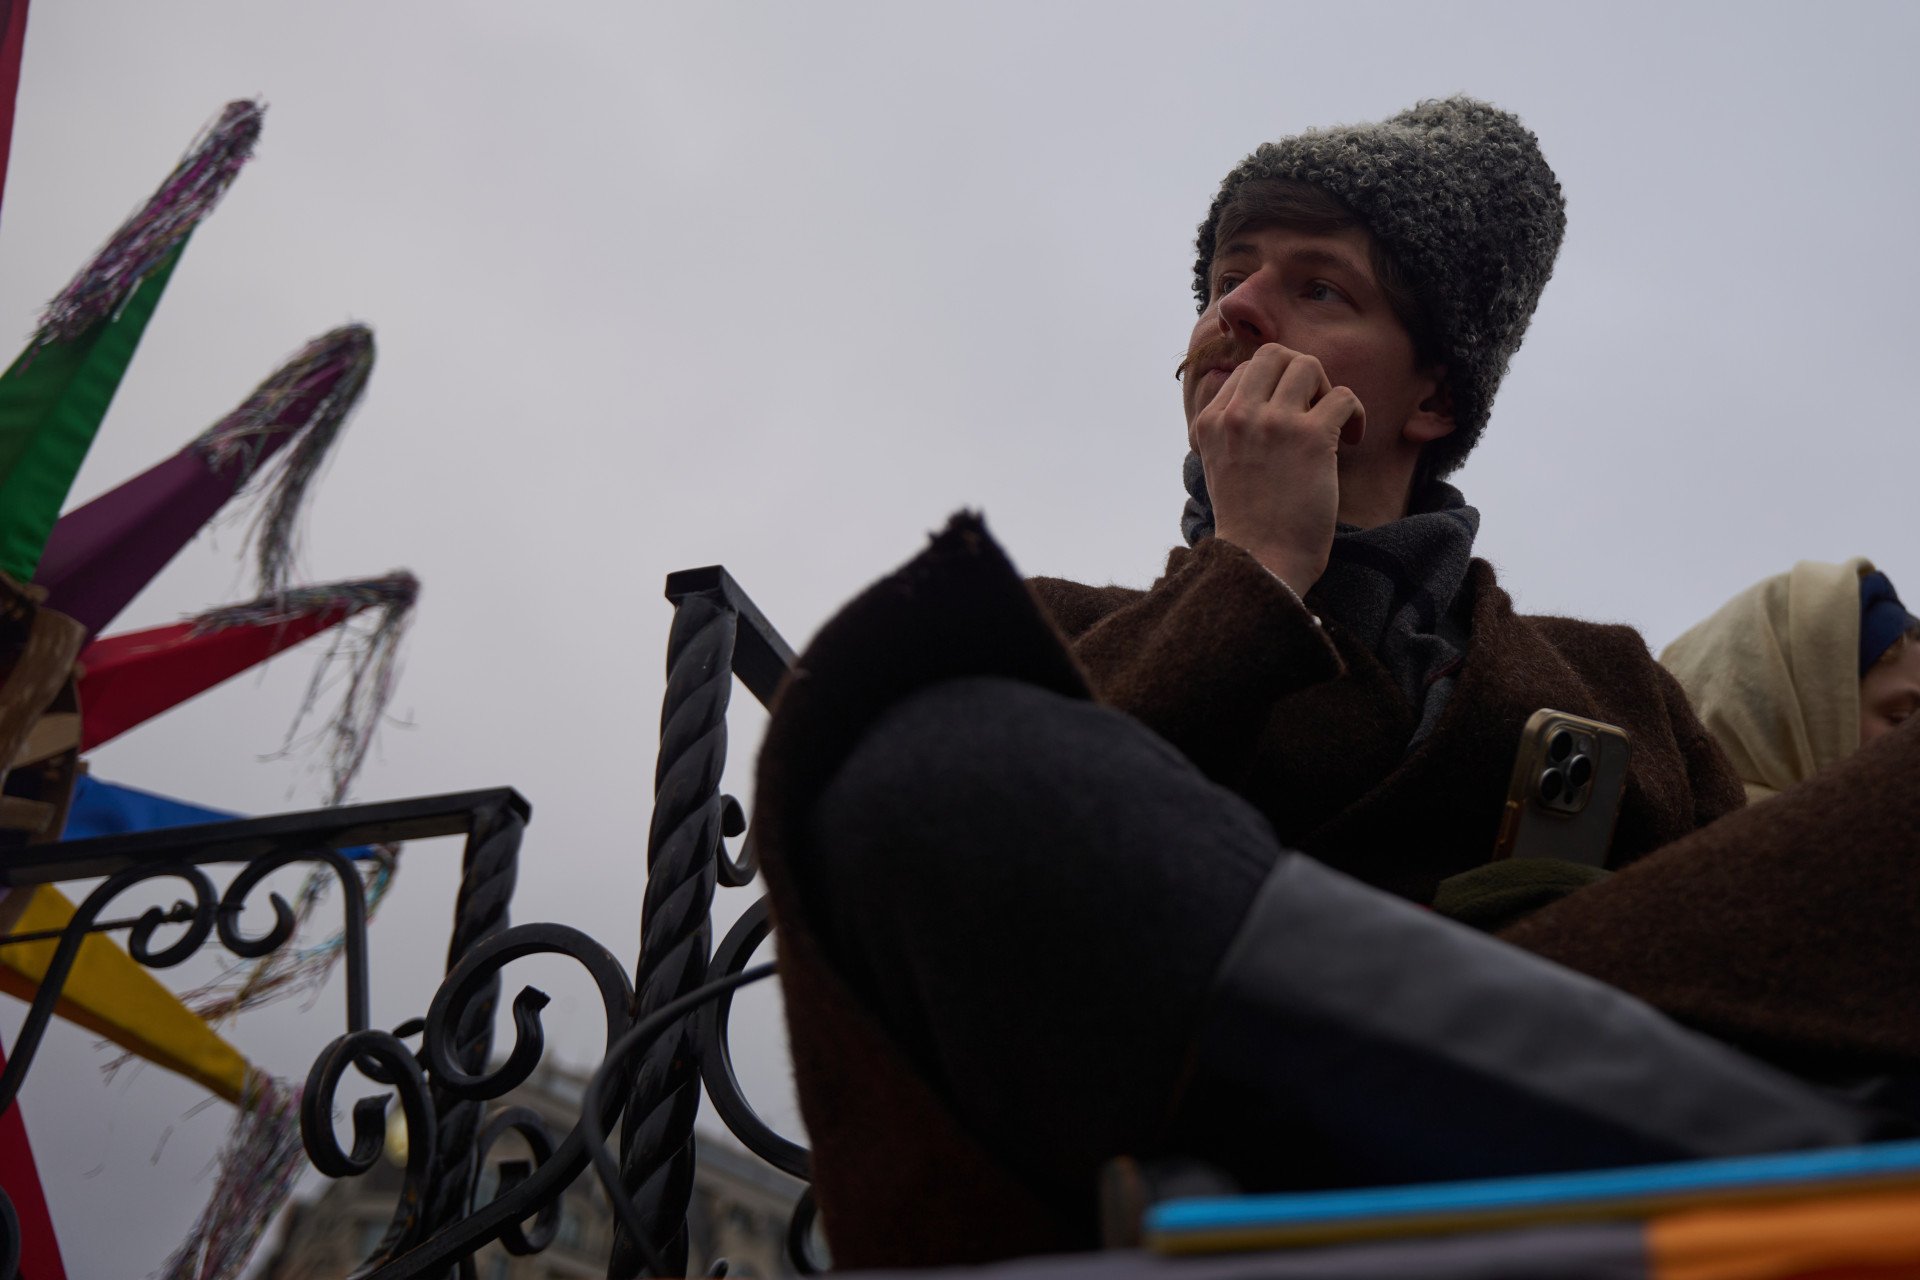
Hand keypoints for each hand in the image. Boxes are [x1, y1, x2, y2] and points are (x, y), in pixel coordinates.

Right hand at [1189, 343, 1364, 595]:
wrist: (1261, 562)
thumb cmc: (1248, 524)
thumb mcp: (1219, 468)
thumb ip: (1230, 431)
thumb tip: (1262, 398)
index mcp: (1210, 423)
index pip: (1245, 371)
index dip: (1274, 386)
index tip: (1289, 416)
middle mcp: (1237, 416)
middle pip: (1274, 354)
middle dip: (1301, 373)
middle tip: (1313, 407)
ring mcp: (1273, 424)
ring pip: (1309, 365)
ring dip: (1326, 389)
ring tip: (1332, 422)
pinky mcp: (1311, 438)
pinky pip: (1343, 396)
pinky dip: (1355, 414)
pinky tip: (1352, 439)